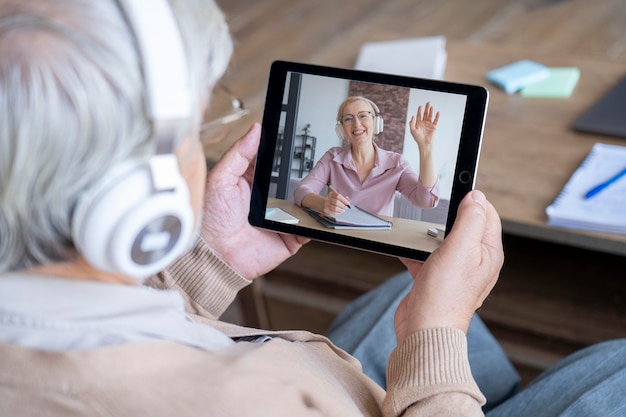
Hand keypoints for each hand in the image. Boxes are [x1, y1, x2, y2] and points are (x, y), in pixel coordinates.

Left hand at [201, 123, 307, 279]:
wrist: (217, 255)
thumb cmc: (212, 219)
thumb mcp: (221, 178)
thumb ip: (238, 154)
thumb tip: (255, 129)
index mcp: (252, 182)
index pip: (274, 162)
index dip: (284, 151)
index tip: (297, 138)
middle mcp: (268, 199)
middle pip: (293, 181)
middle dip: (305, 173)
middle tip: (315, 162)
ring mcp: (281, 218)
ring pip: (305, 203)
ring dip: (314, 196)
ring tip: (322, 185)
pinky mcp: (290, 236)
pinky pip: (308, 227)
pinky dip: (316, 221)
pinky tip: (320, 210)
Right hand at [323, 188, 350, 215]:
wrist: (323, 203)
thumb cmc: (333, 200)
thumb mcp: (337, 197)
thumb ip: (344, 198)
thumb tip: (349, 200)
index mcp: (331, 194)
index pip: (338, 196)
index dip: (344, 200)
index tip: (348, 203)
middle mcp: (328, 199)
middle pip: (336, 202)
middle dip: (343, 205)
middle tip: (346, 207)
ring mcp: (326, 205)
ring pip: (335, 208)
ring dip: (341, 210)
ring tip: (343, 210)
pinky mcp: (326, 210)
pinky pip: (333, 213)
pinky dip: (338, 213)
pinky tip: (340, 212)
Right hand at [394, 190, 502, 343]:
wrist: (424, 329)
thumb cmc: (444, 295)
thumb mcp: (460, 248)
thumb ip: (470, 219)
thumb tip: (477, 197)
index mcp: (488, 252)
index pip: (487, 214)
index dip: (473, 200)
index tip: (457, 189)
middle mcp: (475, 262)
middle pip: (465, 226)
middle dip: (449, 216)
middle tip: (436, 209)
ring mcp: (454, 271)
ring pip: (443, 241)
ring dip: (430, 234)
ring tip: (420, 229)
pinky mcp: (435, 279)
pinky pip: (426, 257)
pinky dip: (415, 251)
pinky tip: (406, 250)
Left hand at [409, 102, 439, 151]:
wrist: (424, 144)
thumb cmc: (418, 138)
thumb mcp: (412, 130)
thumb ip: (411, 123)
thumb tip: (412, 116)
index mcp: (419, 124)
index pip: (419, 115)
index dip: (420, 111)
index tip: (420, 106)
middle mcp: (424, 123)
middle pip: (425, 114)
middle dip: (426, 109)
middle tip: (427, 103)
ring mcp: (429, 125)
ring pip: (430, 116)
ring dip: (431, 111)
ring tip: (431, 106)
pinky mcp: (434, 127)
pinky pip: (436, 120)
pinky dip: (437, 116)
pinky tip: (437, 113)